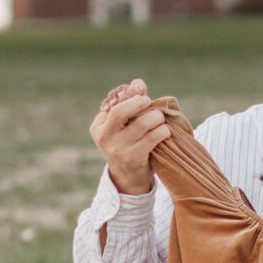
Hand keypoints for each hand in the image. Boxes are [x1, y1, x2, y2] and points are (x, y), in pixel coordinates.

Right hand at [90, 79, 169, 195]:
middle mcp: (104, 137)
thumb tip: (138, 83)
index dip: (129, 93)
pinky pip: (152, 138)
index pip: (113, 102)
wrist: (128, 178)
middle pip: (120, 111)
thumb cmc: (128, 144)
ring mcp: (117, 149)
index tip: (141, 90)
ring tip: (159, 119)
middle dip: (139, 102)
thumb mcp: (122, 125)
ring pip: (142, 123)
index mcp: (98, 126)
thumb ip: (129, 103)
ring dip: (156, 117)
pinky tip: (164, 132)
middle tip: (149, 102)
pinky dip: (162, 131)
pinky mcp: (133, 158)